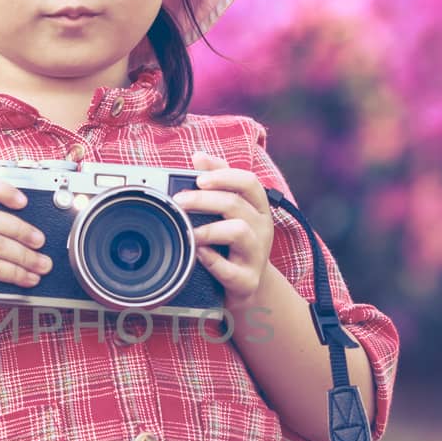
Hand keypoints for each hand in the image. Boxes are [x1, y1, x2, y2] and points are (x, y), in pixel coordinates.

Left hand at [172, 149, 273, 307]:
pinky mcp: (247, 280)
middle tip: (179, 200)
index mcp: (259, 207)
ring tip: (190, 233)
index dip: (224, 176)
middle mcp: (262, 228)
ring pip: (239, 231)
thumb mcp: (233, 210)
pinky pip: (230, 269)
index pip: (249, 182)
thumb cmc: (235, 242)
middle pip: (236, 204)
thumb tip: (198, 155)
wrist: (248, 285)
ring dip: (209, 229)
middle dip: (204, 200)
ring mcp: (257, 254)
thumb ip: (218, 180)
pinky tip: (198, 255)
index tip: (198, 179)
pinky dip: (211, 260)